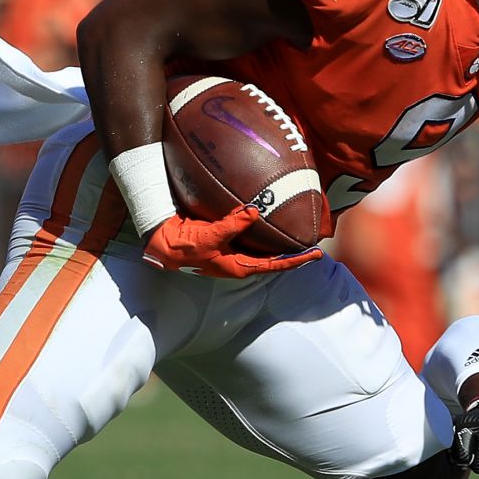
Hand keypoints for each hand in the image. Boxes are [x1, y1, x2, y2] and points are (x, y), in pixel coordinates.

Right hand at [143, 207, 319, 278]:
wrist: (162, 241)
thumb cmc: (184, 246)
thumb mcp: (210, 236)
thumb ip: (233, 225)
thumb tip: (255, 211)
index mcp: (238, 267)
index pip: (274, 265)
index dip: (296, 260)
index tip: (316, 255)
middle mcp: (238, 260)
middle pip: (272, 257)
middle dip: (292, 251)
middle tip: (314, 241)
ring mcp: (232, 250)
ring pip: (262, 245)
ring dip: (278, 239)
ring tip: (298, 229)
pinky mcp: (225, 238)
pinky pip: (248, 232)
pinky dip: (260, 225)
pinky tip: (267, 214)